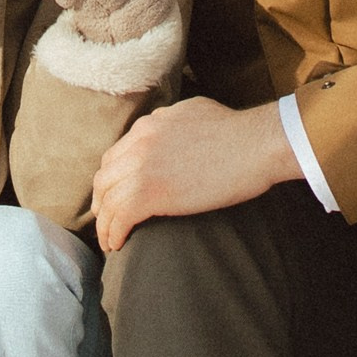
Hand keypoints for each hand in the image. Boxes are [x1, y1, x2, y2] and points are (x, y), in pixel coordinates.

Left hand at [90, 97, 295, 253]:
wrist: (255, 144)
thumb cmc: (236, 131)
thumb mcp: (193, 111)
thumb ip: (169, 121)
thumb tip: (162, 127)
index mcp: (148, 126)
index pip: (115, 156)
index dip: (110, 179)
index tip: (113, 195)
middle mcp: (138, 144)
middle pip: (104, 178)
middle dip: (101, 201)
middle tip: (104, 219)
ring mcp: (142, 168)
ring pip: (107, 200)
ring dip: (104, 223)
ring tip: (108, 240)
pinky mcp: (151, 193)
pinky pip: (120, 217)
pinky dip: (114, 233)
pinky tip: (117, 244)